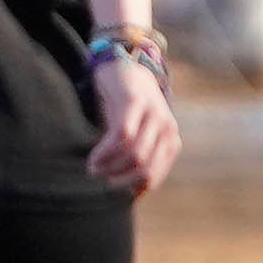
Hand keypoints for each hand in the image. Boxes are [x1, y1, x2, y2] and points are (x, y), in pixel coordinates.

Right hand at [85, 56, 179, 197]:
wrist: (124, 69)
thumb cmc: (126, 110)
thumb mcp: (137, 136)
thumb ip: (137, 159)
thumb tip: (129, 193)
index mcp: (170, 142)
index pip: (153, 177)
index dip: (129, 188)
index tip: (109, 188)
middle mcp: (167, 129)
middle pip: (144, 168)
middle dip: (118, 179)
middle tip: (98, 178)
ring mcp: (154, 114)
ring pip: (135, 154)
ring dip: (110, 166)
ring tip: (92, 168)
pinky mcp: (135, 103)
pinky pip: (123, 136)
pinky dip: (105, 151)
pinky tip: (94, 157)